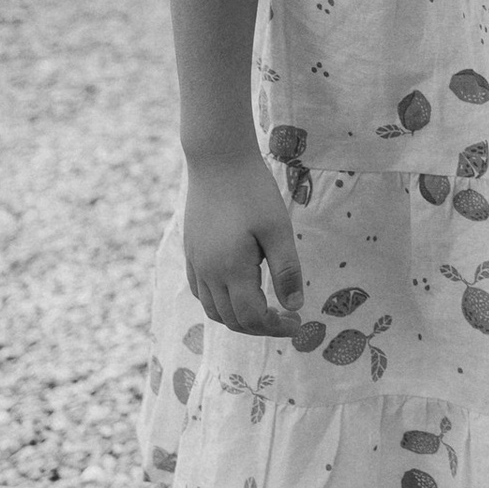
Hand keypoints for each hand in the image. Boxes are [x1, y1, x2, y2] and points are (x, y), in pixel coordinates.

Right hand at [183, 151, 302, 336]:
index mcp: (230, 269)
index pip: (251, 317)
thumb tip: (294, 306)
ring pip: (213, 310)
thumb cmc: (253, 191)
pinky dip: (221, 303)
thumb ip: (286, 270)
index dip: (275, 328)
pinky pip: (201, 292)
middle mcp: (207, 272)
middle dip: (260, 327)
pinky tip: (241, 292)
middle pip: (231, 320)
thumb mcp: (278, 229)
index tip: (297, 322)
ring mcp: (195, 263)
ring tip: (266, 309)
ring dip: (239, 318)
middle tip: (287, 318)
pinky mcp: (190, 252)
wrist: (218, 160)